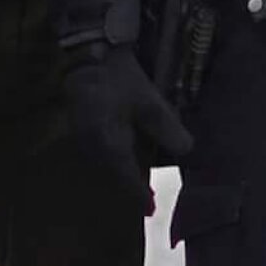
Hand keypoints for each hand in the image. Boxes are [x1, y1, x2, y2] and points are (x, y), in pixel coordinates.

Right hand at [62, 45, 192, 208]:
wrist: (89, 56)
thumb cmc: (119, 80)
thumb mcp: (150, 103)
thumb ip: (169, 130)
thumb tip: (186, 151)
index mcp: (109, 143)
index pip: (126, 178)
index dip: (140, 195)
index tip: (151, 209)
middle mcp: (92, 146)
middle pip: (112, 174)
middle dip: (129, 186)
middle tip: (146, 200)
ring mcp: (82, 136)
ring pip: (103, 164)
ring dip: (119, 174)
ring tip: (135, 181)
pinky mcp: (80, 126)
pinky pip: (97, 152)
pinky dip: (111, 159)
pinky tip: (121, 156)